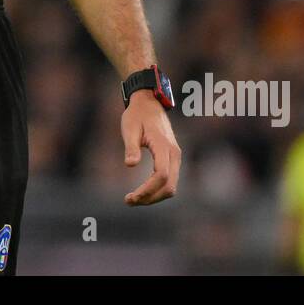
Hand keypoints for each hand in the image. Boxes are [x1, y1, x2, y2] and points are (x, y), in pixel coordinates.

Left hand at [120, 91, 180, 205]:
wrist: (149, 103)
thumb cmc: (137, 115)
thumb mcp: (130, 128)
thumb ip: (131, 147)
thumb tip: (130, 165)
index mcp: (164, 146)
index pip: (161, 176)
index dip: (147, 190)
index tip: (130, 197)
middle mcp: (174, 154)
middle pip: (169, 186)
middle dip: (150, 198)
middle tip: (128, 201)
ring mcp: (175, 157)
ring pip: (171, 187)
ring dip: (154, 197)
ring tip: (133, 199)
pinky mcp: (172, 159)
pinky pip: (169, 181)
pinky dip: (157, 190)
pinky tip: (142, 192)